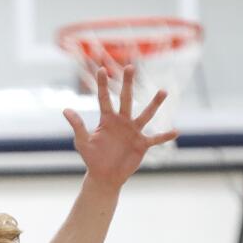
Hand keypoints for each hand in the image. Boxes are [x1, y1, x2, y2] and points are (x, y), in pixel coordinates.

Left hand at [62, 66, 178, 187]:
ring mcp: (133, 132)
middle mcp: (122, 121)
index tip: (101, 70)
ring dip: (154, 104)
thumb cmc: (92, 158)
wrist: (105, 176)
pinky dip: (165, 136)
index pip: (104, 98)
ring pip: (146, 115)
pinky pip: (155, 139)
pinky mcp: (141, 144)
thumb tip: (65, 109)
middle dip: (128, 83)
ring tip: (163, 91)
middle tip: (130, 67)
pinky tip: (176, 131)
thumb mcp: (82, 142)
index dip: (103, 84)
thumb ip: (77, 125)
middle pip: (126, 99)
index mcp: (107, 119)